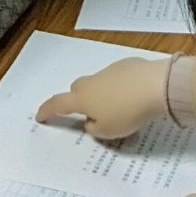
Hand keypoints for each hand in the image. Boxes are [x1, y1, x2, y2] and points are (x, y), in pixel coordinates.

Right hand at [36, 56, 168, 139]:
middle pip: (77, 88)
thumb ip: (94, 127)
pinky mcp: (127, 65)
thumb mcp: (107, 131)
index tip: (40, 116)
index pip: (58, 103)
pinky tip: (132, 96)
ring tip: (117, 108)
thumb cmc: (127, 112)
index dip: (47, 110)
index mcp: (83, 98)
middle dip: (77, 99)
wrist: (155, 85)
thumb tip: (92, 119)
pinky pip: (116, 77)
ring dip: (101, 94)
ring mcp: (109, 70)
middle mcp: (92, 81)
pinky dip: (118, 87)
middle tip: (87, 113)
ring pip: (98, 82)